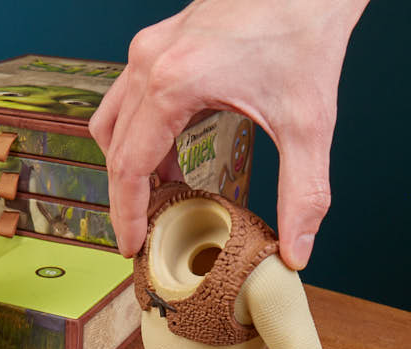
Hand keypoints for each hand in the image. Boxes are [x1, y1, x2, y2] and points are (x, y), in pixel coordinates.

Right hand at [89, 0, 368, 264]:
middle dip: (125, 198)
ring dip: (126, 163)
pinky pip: (127, 99)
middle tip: (141, 233)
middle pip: (115, 151)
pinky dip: (137, 133)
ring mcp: (149, 49)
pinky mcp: (158, 42)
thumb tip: (296, 250)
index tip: (131, 246)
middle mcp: (149, 65)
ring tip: (155, 194)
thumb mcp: (308, 121)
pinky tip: (168, 150)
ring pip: (111, 123)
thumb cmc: (306, 26)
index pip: (128, 168)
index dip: (126, 215)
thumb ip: (304, 192)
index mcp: (173, 86)